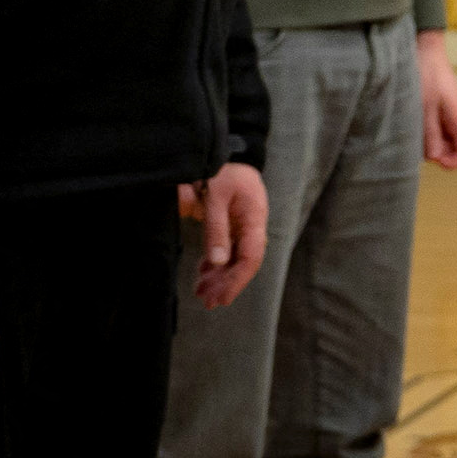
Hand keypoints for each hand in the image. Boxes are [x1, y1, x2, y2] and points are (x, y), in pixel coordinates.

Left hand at [178, 162, 268, 306]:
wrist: (225, 154)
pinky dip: (214, 265)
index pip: (251, 256)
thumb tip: (219, 261)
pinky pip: (226, 251)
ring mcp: (242, 227)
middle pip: (244, 262)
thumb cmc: (222, 171)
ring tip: (202, 294)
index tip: (223, 297)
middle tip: (209, 303)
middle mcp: (252, 226)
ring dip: (220, 278)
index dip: (238, 279)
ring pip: (234, 259)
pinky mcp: (231, 226)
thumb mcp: (215, 196)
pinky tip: (203, 276)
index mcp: (254, 218)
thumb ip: (217, 228)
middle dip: (227, 284)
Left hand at [416, 28, 456, 168]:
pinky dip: (422, 133)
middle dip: (436, 154)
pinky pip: (433, 131)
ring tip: (410, 131)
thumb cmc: (426, 74)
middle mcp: (455, 120)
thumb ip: (430, 133)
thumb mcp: (425, 106)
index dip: (452, 163)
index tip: (434, 161)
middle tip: (416, 145)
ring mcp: (445, 116)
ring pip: (440, 141)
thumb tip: (434, 157)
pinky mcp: (435, 111)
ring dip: (427, 143)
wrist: (424, 49)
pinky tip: (409, 124)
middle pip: (451, 150)